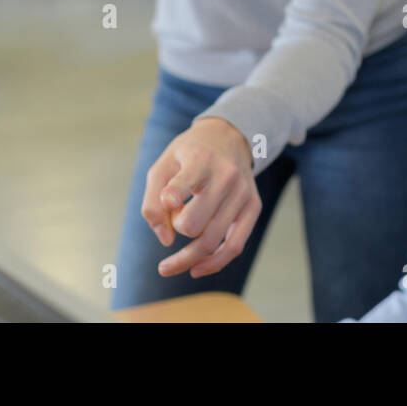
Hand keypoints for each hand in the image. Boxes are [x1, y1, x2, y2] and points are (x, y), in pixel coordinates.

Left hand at [143, 117, 260, 278]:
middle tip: (172, 217)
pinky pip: (235, 246)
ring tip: (169, 265)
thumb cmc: (189, 154)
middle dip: (176, 229)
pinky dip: (214, 263)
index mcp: (201, 159)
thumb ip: (153, 201)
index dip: (171, 198)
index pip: (184, 184)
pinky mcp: (253, 206)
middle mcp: (226, 176)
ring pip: (213, 241)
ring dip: (187, 257)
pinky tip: (196, 269)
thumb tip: (166, 240)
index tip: (168, 202)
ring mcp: (243, 192)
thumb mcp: (163, 164)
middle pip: (194, 224)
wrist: (229, 136)